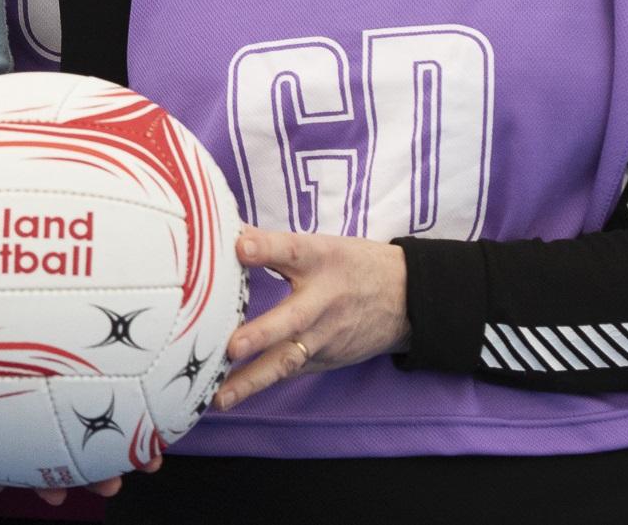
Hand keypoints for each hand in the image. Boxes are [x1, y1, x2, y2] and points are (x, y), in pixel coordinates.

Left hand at [213, 228, 410, 411]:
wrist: (407, 300)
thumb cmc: (353, 267)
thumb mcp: (322, 246)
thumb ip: (273, 244)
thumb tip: (225, 229)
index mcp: (321, 261)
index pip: (292, 250)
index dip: (266, 247)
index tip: (240, 246)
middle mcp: (322, 300)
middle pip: (292, 318)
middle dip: (261, 334)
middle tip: (232, 347)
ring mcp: (324, 336)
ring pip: (288, 360)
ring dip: (253, 380)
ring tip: (220, 397)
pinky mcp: (322, 361)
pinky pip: (288, 373)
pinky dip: (260, 384)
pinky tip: (228, 396)